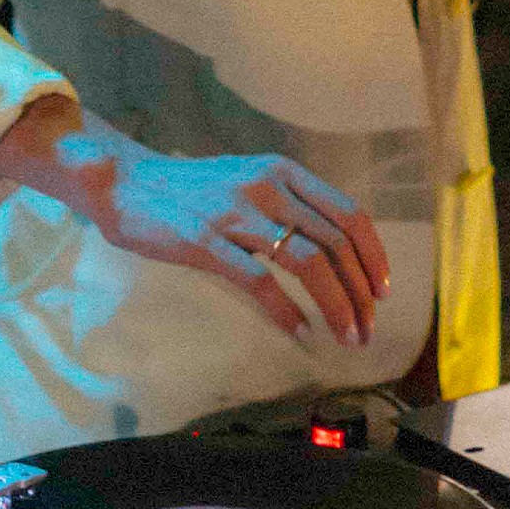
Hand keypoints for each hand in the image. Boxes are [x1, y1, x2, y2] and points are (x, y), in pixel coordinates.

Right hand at [0, 107, 390, 348]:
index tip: (381, 292)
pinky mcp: (205, 241)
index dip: (373, 256)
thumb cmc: (193, 191)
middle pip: (335, 243)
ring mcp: (236, 213)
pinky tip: (299, 331)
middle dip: (359, 292)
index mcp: (284, 172)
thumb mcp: (251, 181)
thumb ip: (290, 205)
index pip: (349, 213)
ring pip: (308, 261)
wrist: (127, 183)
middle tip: (366, 328)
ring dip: (335, 305)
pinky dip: (285, 309)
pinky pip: (258, 280)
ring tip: (345, 336)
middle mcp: (267, 187)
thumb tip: (337, 250)